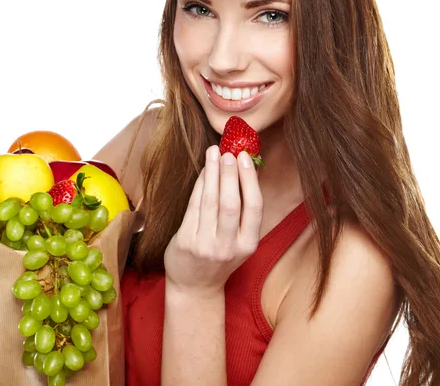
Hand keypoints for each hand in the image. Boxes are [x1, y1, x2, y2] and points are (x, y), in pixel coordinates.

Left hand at [164, 145, 263, 293]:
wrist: (195, 287)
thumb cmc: (219, 258)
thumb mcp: (239, 241)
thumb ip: (243, 212)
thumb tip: (246, 170)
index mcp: (248, 245)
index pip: (253, 207)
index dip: (250, 180)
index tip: (246, 157)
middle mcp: (229, 246)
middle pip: (231, 202)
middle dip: (229, 173)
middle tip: (228, 151)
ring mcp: (205, 245)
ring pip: (210, 202)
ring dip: (212, 173)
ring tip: (213, 152)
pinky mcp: (186, 242)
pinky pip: (193, 207)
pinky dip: (199, 185)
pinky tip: (203, 171)